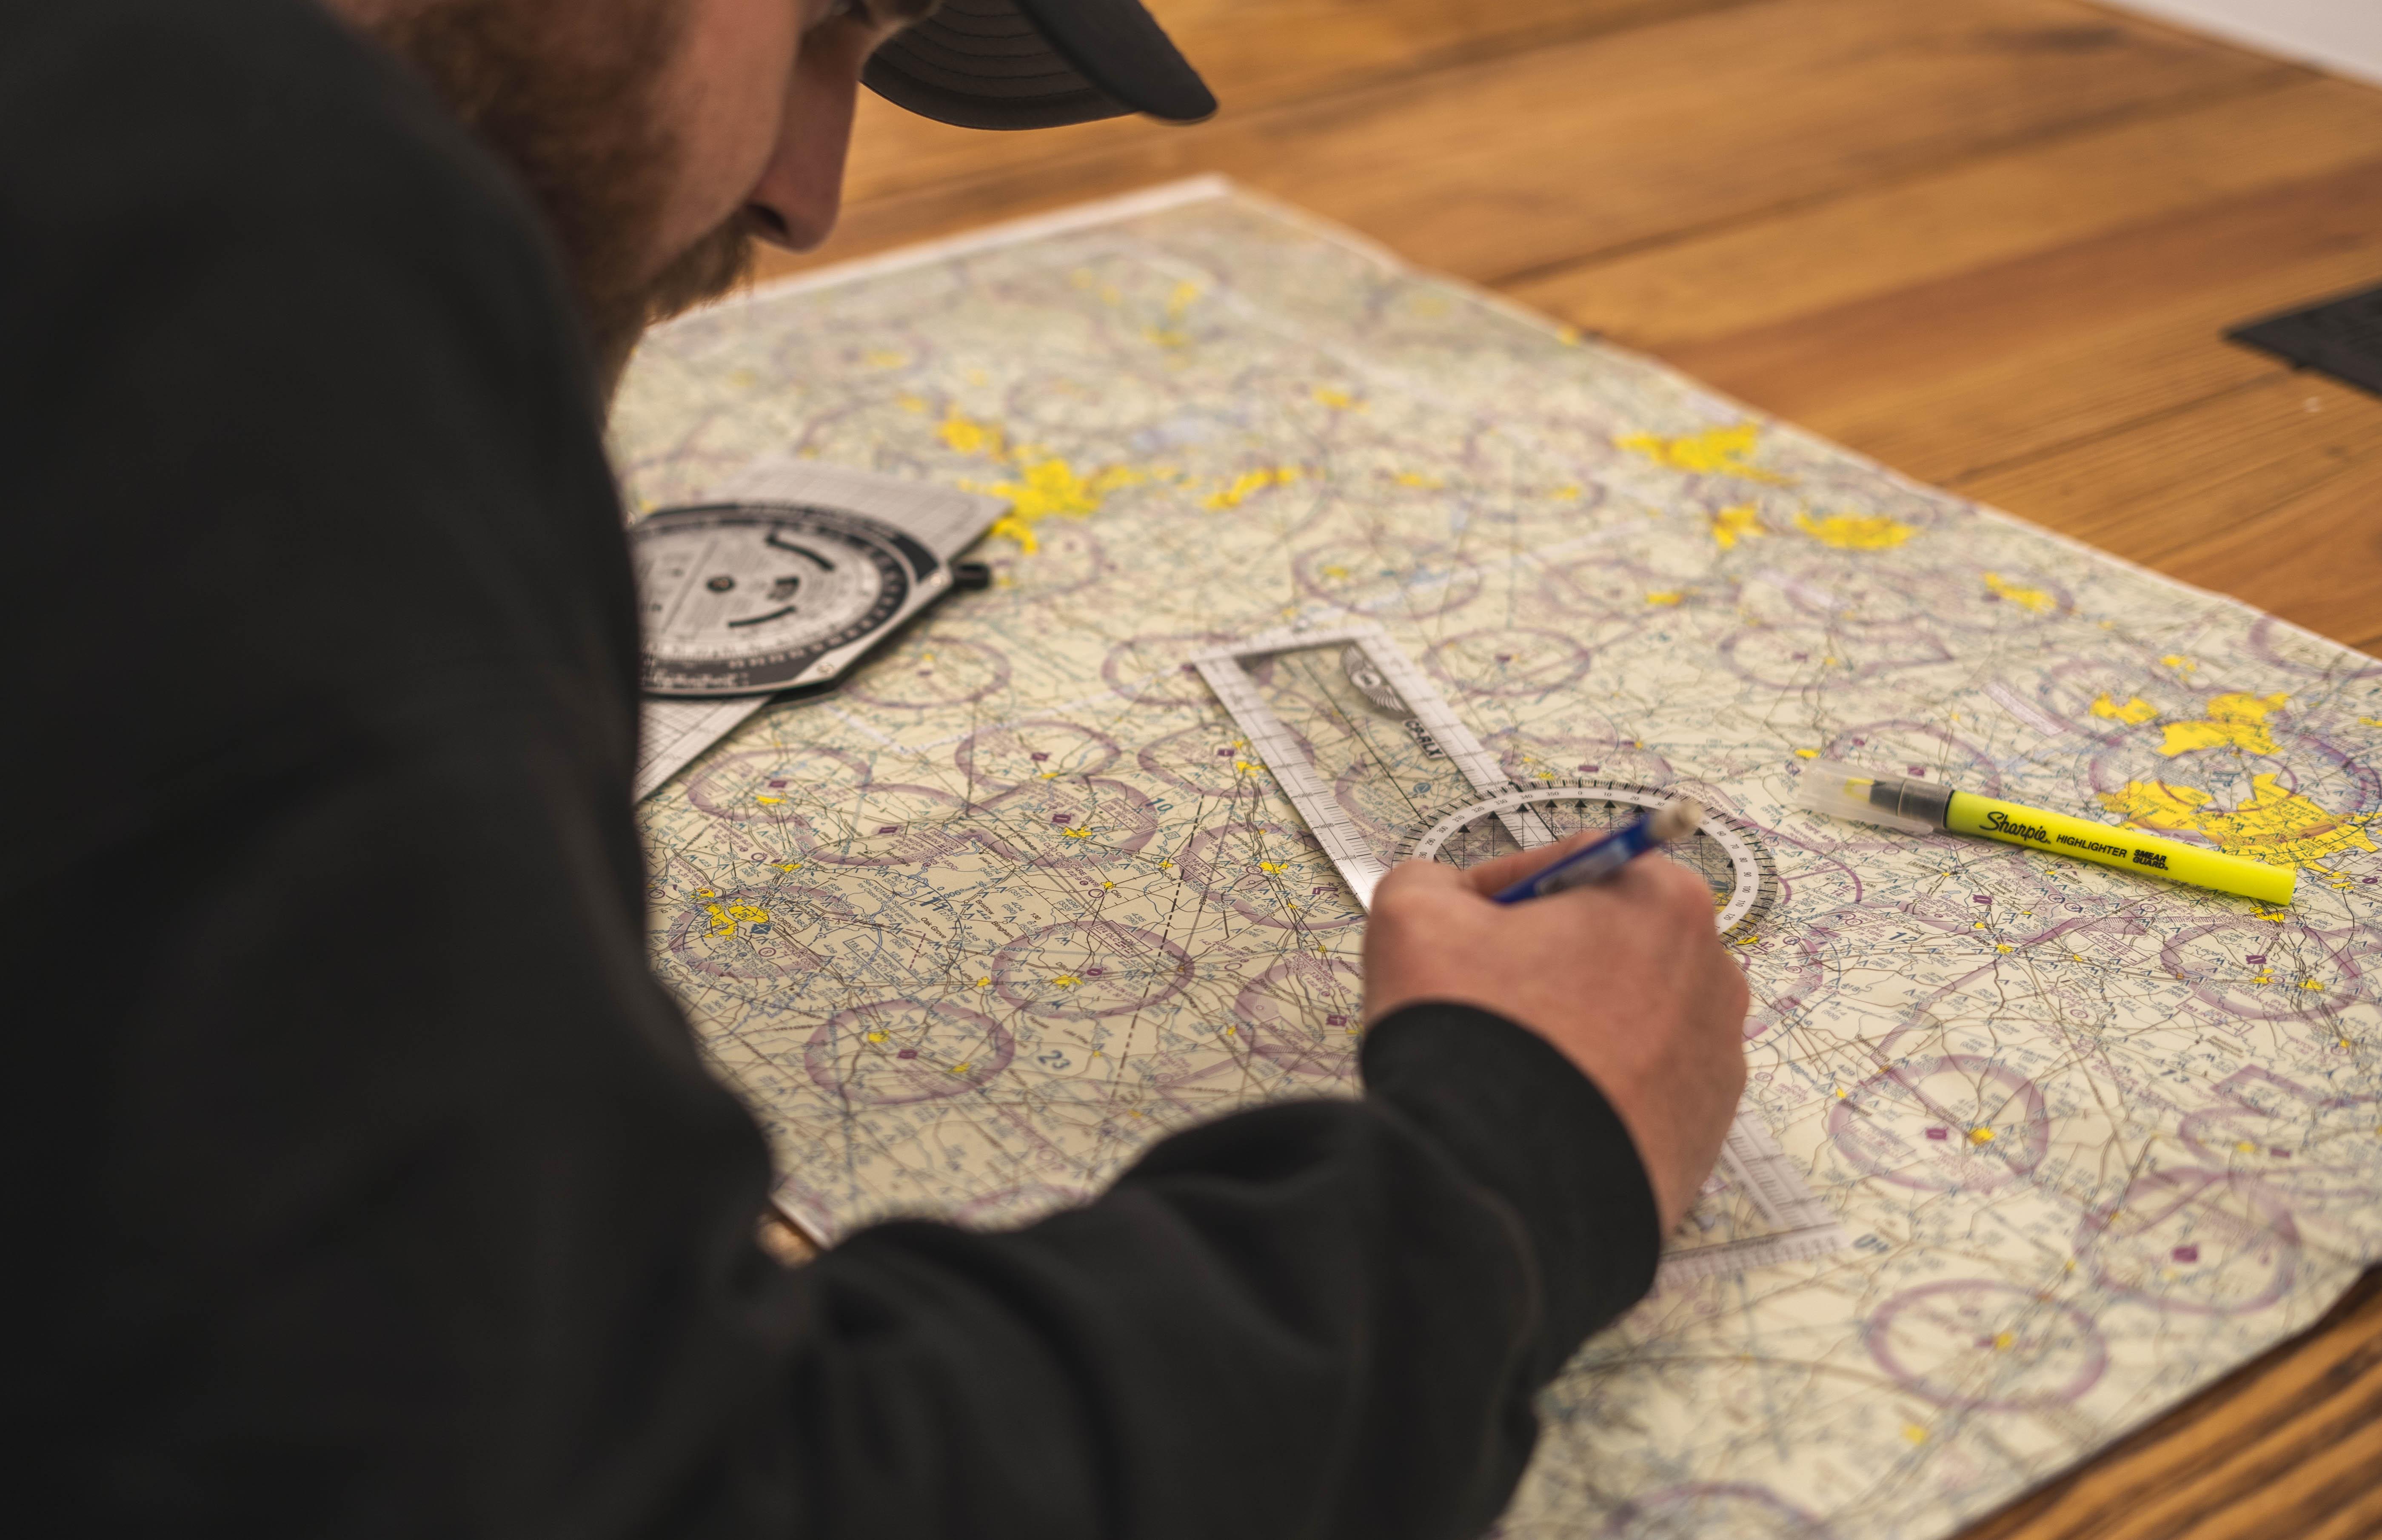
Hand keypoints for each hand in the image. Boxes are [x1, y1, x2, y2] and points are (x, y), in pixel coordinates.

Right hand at [1363, 834, 1749, 1230]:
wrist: (1509, 1188)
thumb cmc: (1474, 1039)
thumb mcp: (1414, 917)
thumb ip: (1433, 881)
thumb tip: (1450, 898)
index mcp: (1663, 901)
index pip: (1573, 868)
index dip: (1504, 895)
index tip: (1464, 930)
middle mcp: (1714, 973)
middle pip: (1610, 943)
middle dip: (1548, 962)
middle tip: (1483, 999)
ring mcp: (1719, 1060)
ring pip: (1628, 1015)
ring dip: (1574, 1024)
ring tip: (1513, 1064)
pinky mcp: (1708, 1131)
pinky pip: (1643, 1086)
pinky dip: (1599, 1088)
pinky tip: (1546, 1108)